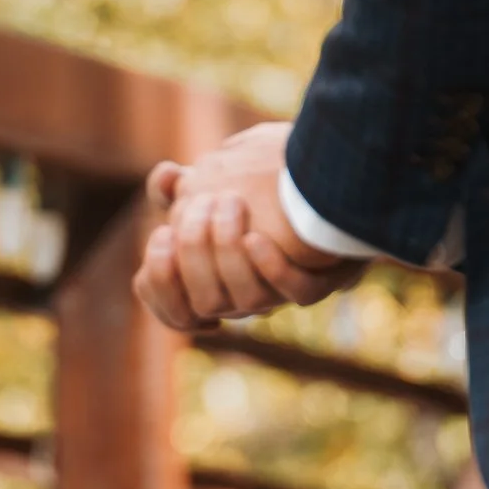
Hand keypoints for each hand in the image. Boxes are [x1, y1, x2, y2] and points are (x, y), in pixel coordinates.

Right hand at [134, 120, 351, 333]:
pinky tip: (258, 236)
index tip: (161, 235)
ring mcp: (283, 293)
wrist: (328, 187)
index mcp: (213, 281)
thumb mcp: (217, 180)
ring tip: (231, 204)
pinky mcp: (320, 282)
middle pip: (206, 302)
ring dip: (232, 253)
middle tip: (201, 203)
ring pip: (250, 301)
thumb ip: (186, 184)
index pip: (175, 310)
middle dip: (195, 253)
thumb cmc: (263, 189)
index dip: (160, 285)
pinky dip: (273, 267)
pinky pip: (298, 292)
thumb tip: (166, 179)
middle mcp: (244, 296)